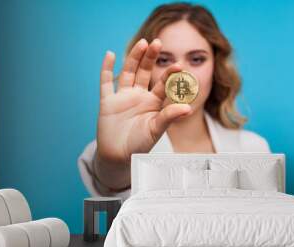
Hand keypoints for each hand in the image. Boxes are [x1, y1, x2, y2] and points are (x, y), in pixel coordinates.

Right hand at [96, 38, 191, 164]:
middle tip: (158, 42)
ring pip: (128, 73)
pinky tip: (109, 54)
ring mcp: (123, 97)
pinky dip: (106, 69)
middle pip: (145, 72)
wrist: (119, 157)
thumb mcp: (156, 129)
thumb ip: (169, 117)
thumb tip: (188, 108)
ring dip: (134, 58)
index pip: (162, 84)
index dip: (169, 74)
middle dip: (151, 58)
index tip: (178, 65)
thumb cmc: (140, 145)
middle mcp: (139, 96)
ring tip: (142, 43)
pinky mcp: (107, 102)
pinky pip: (106, 82)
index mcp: (153, 103)